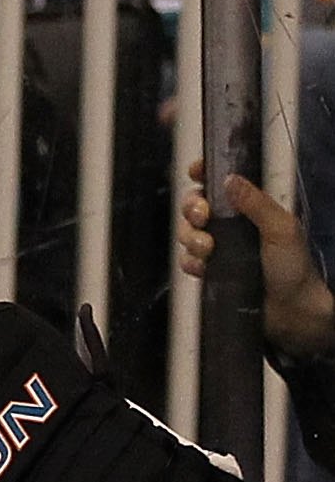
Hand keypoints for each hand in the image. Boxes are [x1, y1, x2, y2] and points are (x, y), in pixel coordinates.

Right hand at [178, 161, 334, 357]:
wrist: (290, 310)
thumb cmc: (293, 268)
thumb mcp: (281, 228)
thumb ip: (256, 203)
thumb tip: (230, 180)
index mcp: (249, 208)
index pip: (221, 183)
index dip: (204, 174)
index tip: (195, 172)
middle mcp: (231, 225)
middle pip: (195, 206)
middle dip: (192, 208)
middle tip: (203, 216)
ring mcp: (219, 249)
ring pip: (187, 233)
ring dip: (191, 237)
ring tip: (208, 248)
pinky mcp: (211, 272)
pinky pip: (187, 262)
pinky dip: (191, 263)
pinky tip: (204, 267)